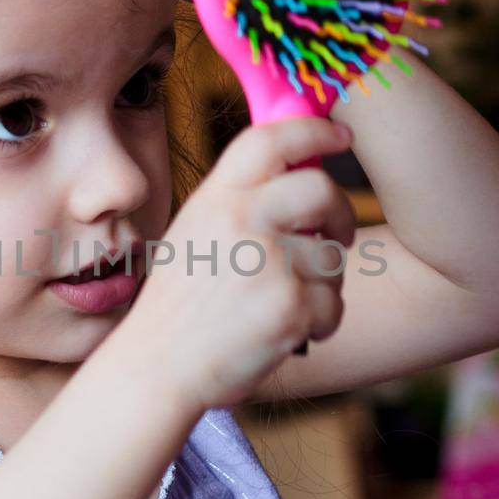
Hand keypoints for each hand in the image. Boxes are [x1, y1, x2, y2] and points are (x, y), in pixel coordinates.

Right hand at [124, 115, 355, 413]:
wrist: (156, 368)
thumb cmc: (179, 306)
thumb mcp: (195, 234)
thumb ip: (240, 203)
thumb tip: (303, 176)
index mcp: (215, 198)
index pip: (271, 139)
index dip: (314, 131)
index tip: (341, 136)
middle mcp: (241, 220)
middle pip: (321, 189)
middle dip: (341, 212)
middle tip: (338, 235)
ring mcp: (268, 262)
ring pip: (332, 258)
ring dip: (323, 284)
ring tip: (284, 305)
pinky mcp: (290, 306)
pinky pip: (333, 304)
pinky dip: (320, 323)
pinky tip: (284, 333)